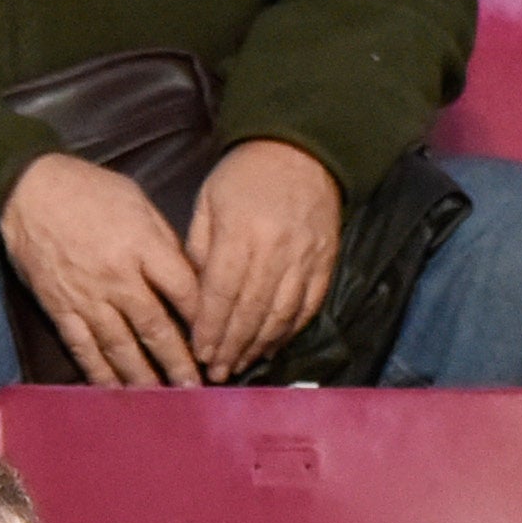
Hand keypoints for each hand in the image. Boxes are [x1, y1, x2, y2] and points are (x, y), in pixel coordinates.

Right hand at [3, 152, 205, 387]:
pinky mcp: (61, 308)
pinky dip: (99, 373)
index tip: (219, 341)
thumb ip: (164, 243)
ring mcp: (87, 296)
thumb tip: (189, 279)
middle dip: (178, 361)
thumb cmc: (89, 191)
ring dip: (144, 376)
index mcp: (142, 245)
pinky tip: (115, 391)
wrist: (30, 192)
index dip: (204, 319)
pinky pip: (83, 348)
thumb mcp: (138, 203)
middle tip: (197, 387)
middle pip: (155, 327)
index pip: (183, 290)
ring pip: (120, 346)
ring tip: (163, 399)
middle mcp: (117, 276)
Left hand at [180, 139, 339, 377]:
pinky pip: (308, 306)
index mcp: (241, 233)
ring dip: (258, 346)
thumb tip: (195, 297)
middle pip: (251, 311)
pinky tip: (271, 346)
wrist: (302, 150)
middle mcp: (276, 250)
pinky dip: (289, 331)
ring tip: (239, 364)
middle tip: (216, 372)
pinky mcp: (326, 262)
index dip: (210, 328)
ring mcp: (306, 258)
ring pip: (281, 315)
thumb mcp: (208, 202)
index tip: (199, 352)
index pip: (222, 293)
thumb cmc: (245, 176)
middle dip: (232, 347)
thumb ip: (200, 249)